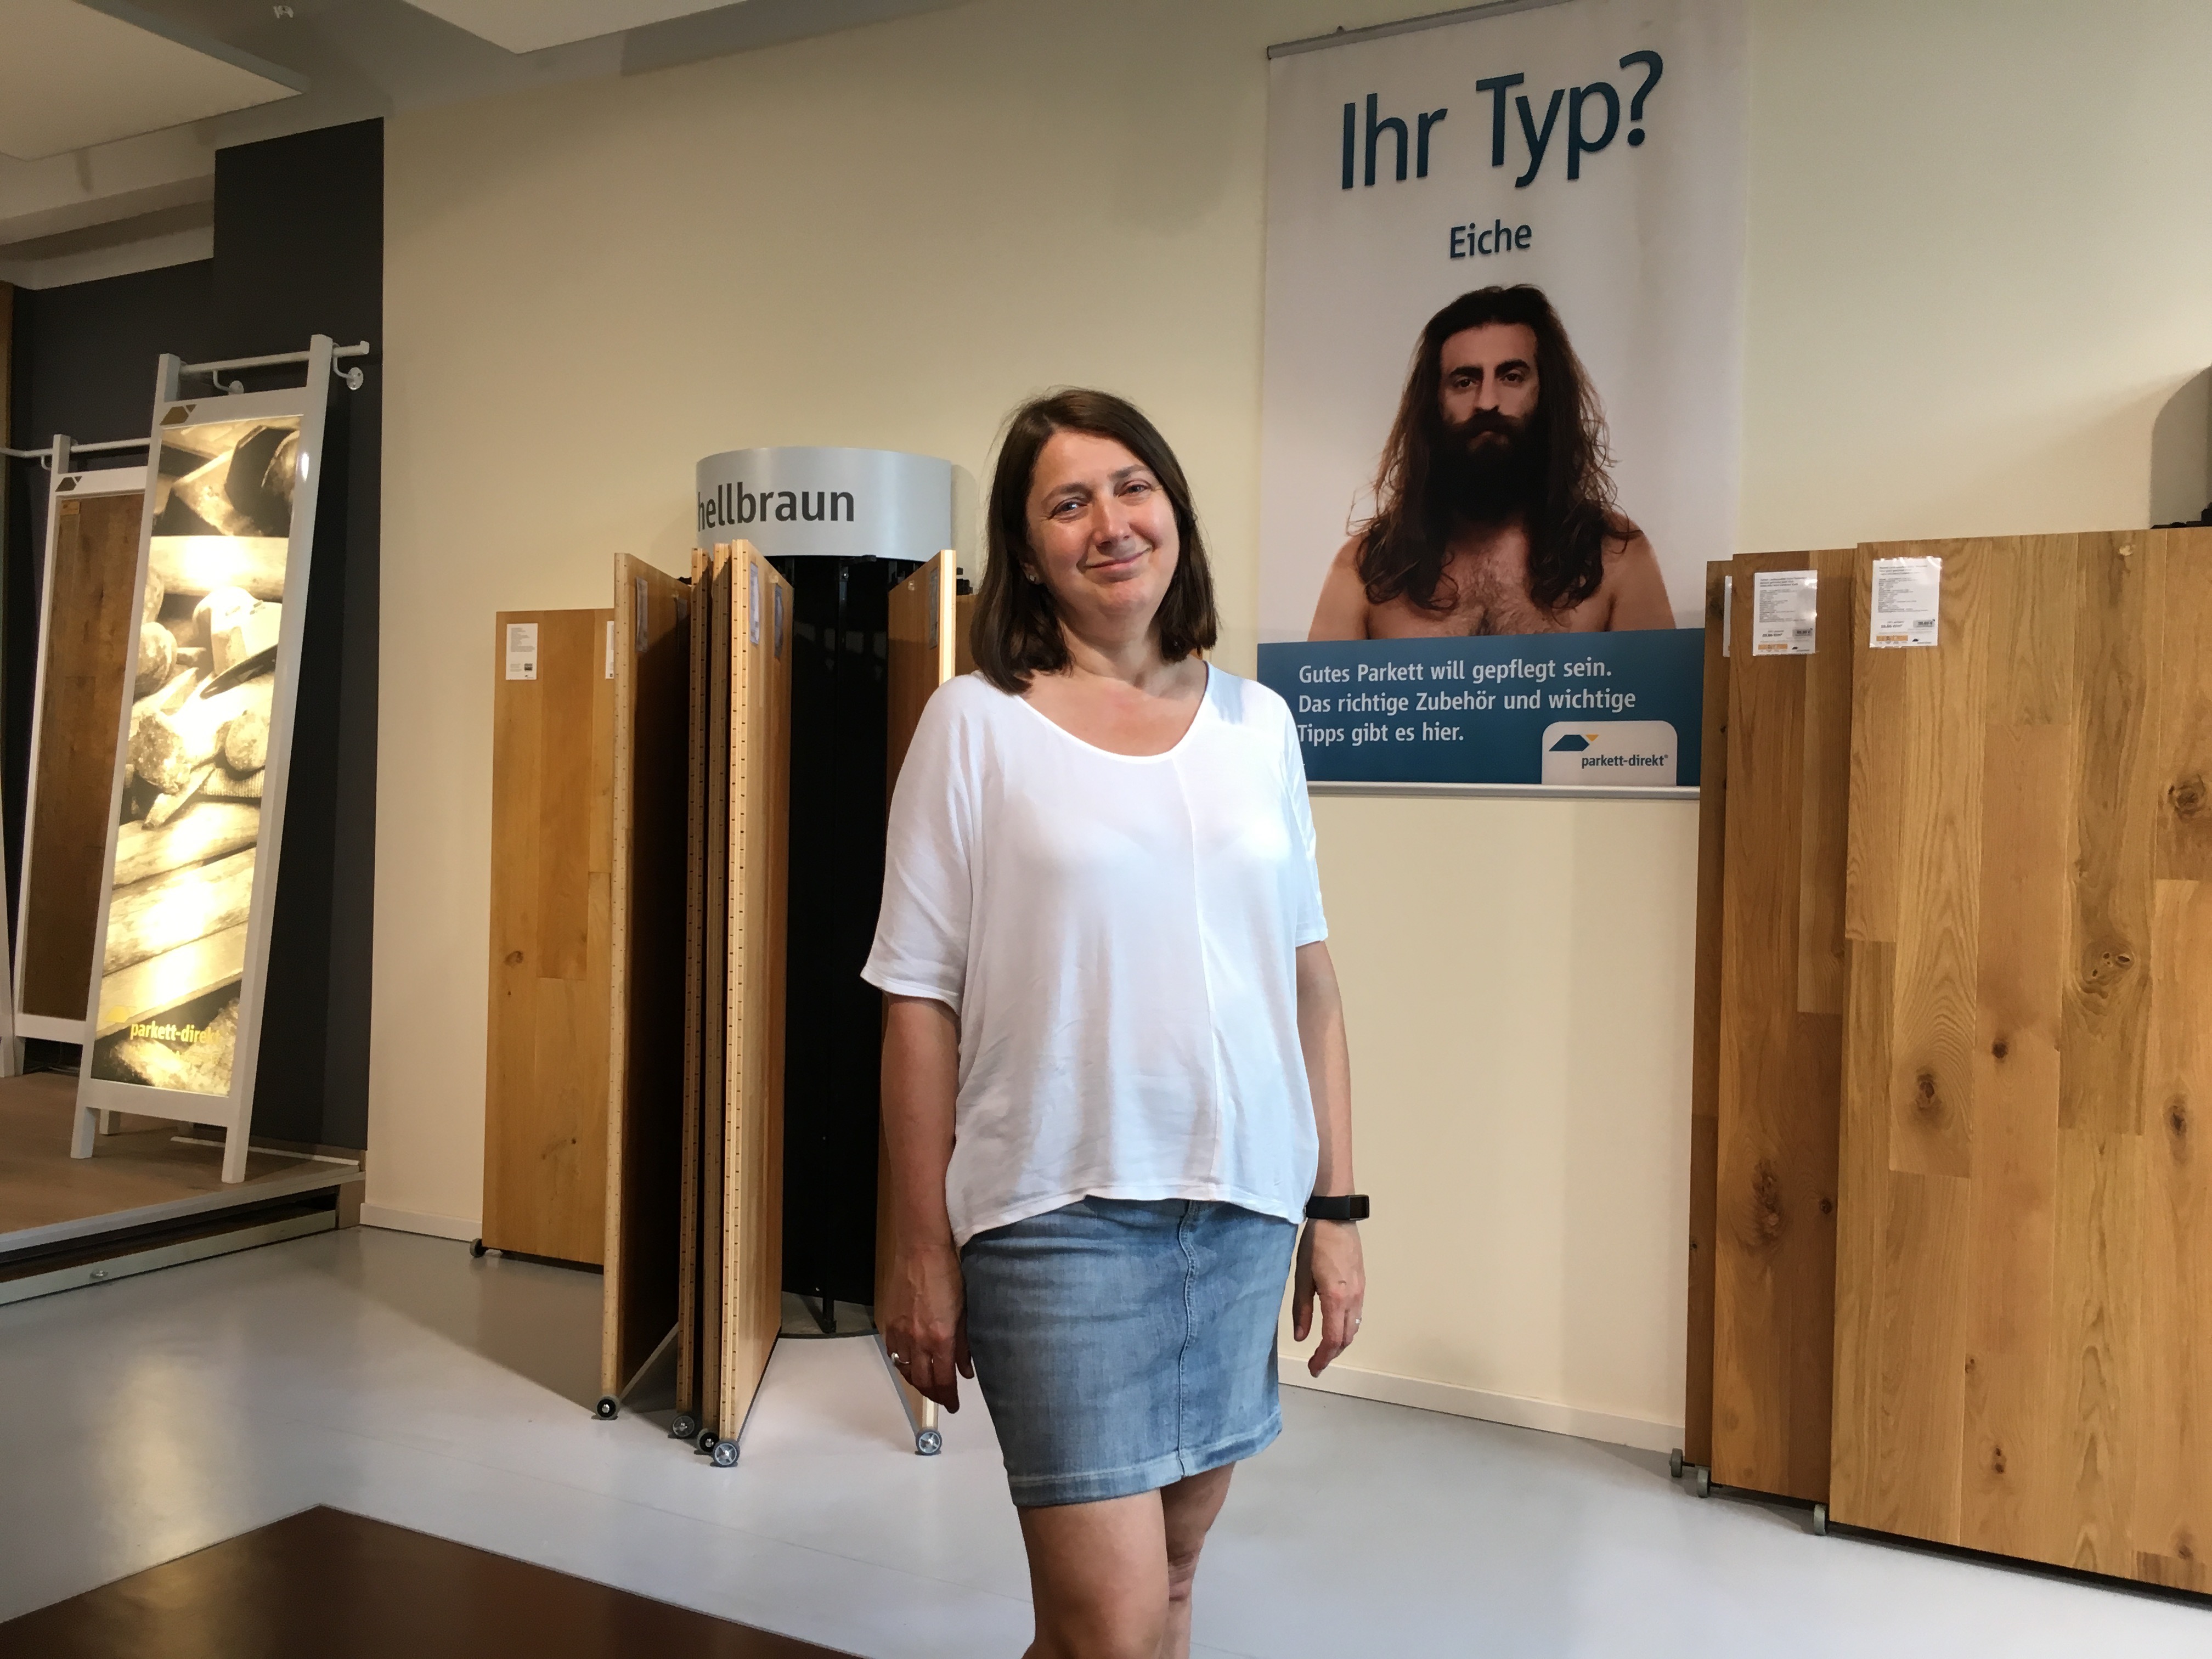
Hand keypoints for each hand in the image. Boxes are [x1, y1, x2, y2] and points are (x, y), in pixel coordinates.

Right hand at [881, 1240, 972, 1411]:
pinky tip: (910, 1364)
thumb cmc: (947, 1273)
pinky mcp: (888, 1323)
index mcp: (940, 1338)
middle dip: (933, 1394)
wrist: (920, 1249)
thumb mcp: (964, 1310)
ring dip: (917, 1382)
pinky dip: (902, 1363)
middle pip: (923, 1381)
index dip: (948, 1397)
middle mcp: (917, 1341)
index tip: (953, 1405)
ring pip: (906, 1370)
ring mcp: (900, 1333)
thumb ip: (965, 1344)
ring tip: (927, 1386)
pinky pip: (893, 1353)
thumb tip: (966, 1369)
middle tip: (942, 1398)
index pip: (943, 1380)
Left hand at [1292, 1219, 1364, 1376]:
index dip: (1323, 1358)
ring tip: (1324, 1348)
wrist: (1337, 1218)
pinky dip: (1347, 1327)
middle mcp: (1353, 1299)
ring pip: (1355, 1327)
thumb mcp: (1302, 1277)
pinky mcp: (1362, 1284)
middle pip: (1347, 1338)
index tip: (1313, 1369)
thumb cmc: (1314, 1245)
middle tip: (1316, 1362)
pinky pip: (1358, 1314)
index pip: (1333, 1339)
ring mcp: (1361, 1291)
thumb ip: (1302, 1310)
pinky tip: (1335, 1326)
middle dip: (1332, 1353)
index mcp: (1336, 1298)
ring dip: (1341, 1341)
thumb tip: (1301, 1338)